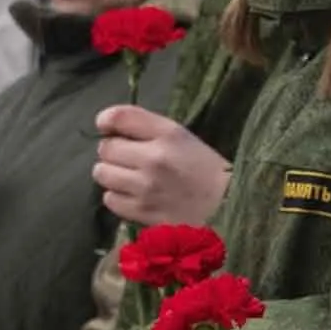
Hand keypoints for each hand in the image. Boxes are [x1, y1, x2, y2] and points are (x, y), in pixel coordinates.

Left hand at [94, 105, 231, 225]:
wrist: (227, 208)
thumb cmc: (206, 168)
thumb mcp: (183, 136)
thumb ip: (147, 128)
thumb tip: (107, 126)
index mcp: (168, 134)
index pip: (120, 117)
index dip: (106, 120)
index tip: (107, 127)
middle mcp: (153, 158)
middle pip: (106, 148)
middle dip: (112, 151)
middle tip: (127, 158)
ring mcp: (145, 187)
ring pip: (102, 174)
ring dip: (111, 174)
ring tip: (127, 178)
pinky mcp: (141, 212)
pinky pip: (110, 199)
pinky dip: (117, 196)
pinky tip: (132, 195)